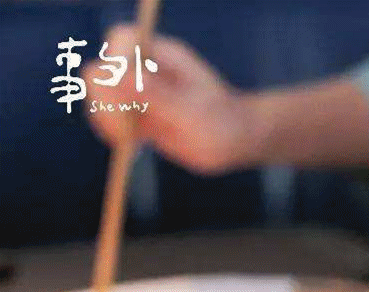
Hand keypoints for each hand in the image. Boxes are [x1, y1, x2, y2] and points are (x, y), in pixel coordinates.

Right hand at [86, 25, 255, 174]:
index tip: (127, 99)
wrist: (238, 143)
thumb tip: (116, 73)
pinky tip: (135, 144)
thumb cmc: (224, 126)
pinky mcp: (137, 111)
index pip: (122, 40)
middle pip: (103, 68)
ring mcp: (140, 89)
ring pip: (101, 95)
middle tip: (128, 131)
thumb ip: (156, 94)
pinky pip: (109, 117)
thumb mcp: (193, 113)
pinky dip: (114, 131)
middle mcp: (148, 66)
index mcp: (164, 54)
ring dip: (108, 118)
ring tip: (133, 140)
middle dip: (107, 99)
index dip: (115, 65)